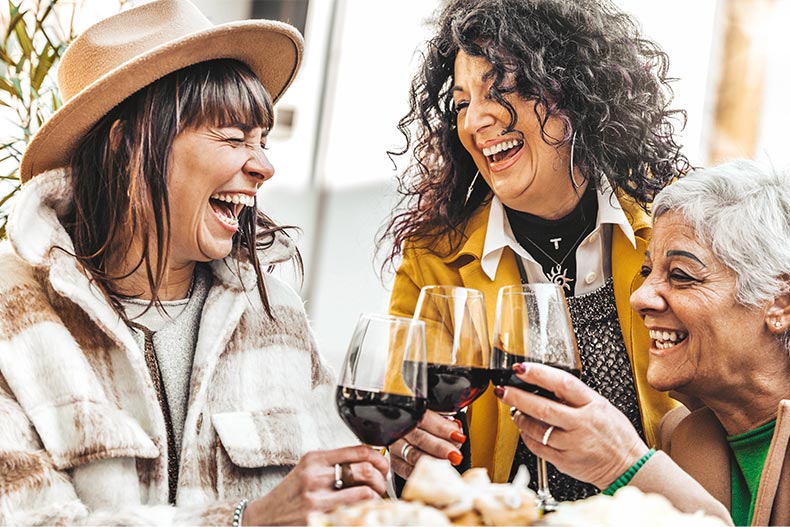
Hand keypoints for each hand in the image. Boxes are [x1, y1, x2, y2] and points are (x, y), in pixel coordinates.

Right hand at [244, 445, 388, 524]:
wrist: (264, 517)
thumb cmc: (289, 494)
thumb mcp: (308, 469)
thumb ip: (334, 463)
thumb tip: (368, 461)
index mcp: (315, 459)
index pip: (358, 450)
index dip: (379, 457)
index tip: (384, 465)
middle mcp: (316, 476)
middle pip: (365, 470)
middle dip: (381, 479)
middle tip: (381, 485)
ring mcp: (317, 499)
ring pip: (364, 493)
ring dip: (376, 497)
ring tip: (374, 499)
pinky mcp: (317, 518)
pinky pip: (352, 513)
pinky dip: (364, 512)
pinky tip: (362, 512)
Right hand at [389, 410, 465, 478]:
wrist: (407, 436)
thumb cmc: (427, 426)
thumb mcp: (437, 419)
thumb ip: (448, 425)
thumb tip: (458, 435)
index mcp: (413, 413)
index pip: (427, 419)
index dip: (443, 428)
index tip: (458, 436)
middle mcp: (402, 428)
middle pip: (419, 438)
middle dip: (439, 448)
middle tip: (455, 455)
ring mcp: (396, 445)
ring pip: (412, 455)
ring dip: (432, 462)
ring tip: (448, 466)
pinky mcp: (395, 461)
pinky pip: (405, 469)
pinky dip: (419, 473)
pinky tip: (433, 474)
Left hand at [495, 362, 647, 488]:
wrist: (627, 466)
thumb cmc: (614, 433)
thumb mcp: (601, 406)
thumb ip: (575, 396)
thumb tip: (544, 383)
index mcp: (592, 405)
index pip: (562, 383)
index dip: (539, 374)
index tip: (521, 368)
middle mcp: (582, 424)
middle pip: (542, 408)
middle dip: (517, 397)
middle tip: (503, 390)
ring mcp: (572, 444)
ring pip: (536, 429)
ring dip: (520, 418)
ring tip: (514, 410)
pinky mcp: (565, 461)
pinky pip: (537, 447)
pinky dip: (527, 436)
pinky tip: (525, 429)